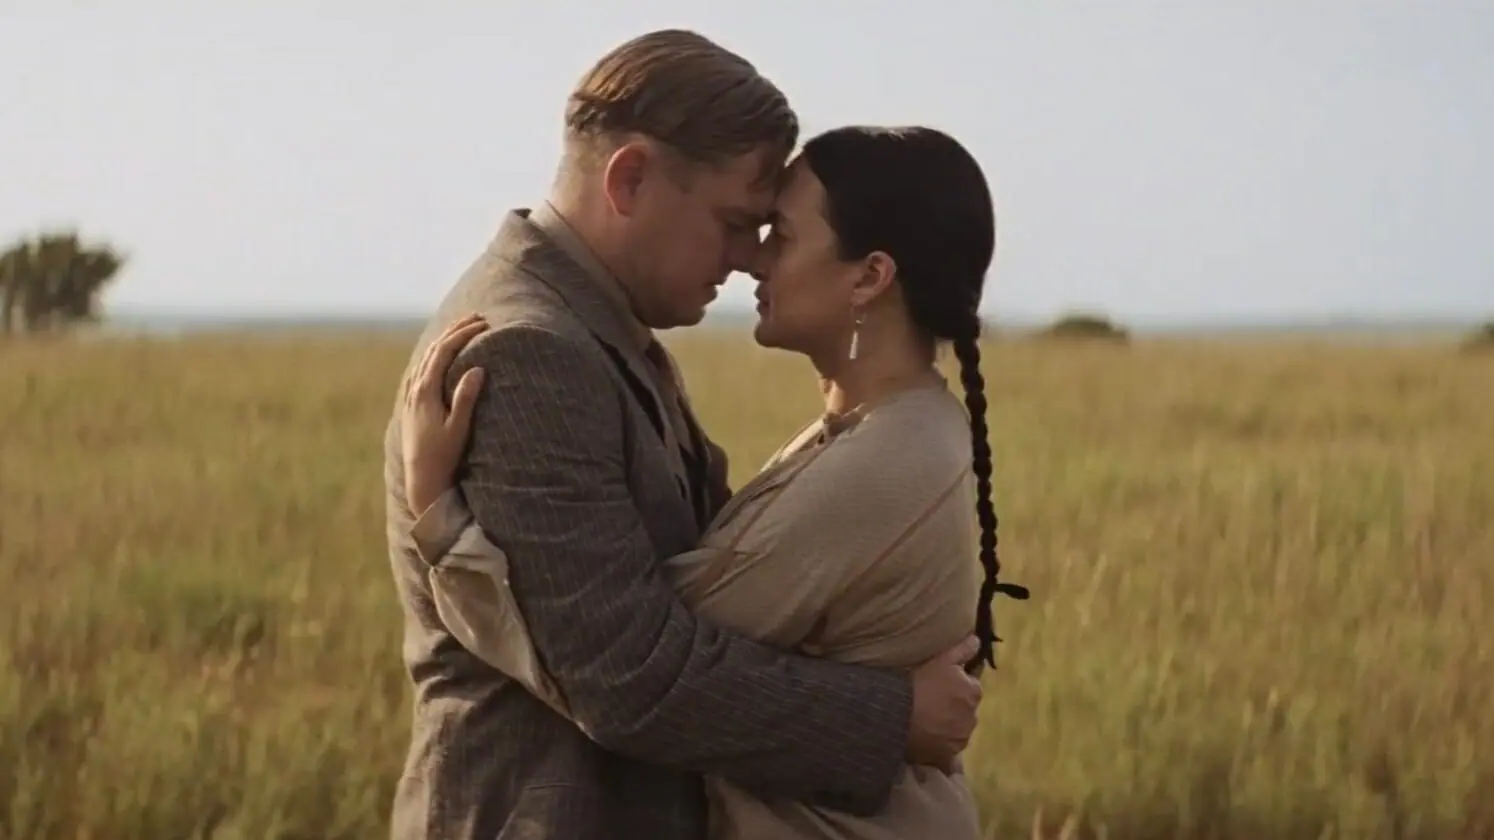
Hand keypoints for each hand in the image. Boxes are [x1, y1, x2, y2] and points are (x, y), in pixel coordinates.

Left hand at [402, 313, 487, 514]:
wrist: (421, 478)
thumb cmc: (443, 456)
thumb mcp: (458, 428)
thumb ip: (466, 398)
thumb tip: (478, 369)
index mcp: (426, 392)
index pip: (444, 353)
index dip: (462, 335)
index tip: (483, 325)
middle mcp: (415, 390)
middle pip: (433, 350)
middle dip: (454, 331)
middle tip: (476, 317)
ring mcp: (411, 396)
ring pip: (425, 358)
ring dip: (444, 340)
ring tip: (461, 329)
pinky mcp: (411, 404)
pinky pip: (421, 369)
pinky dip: (433, 355)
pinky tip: (439, 356)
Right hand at [905, 635, 982, 771]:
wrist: (896, 715)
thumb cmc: (919, 683)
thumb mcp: (942, 658)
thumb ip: (963, 649)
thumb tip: (978, 640)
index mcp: (973, 692)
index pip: (970, 687)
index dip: (955, 686)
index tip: (939, 685)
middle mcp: (973, 716)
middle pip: (965, 710)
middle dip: (954, 707)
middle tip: (931, 703)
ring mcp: (961, 739)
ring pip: (958, 731)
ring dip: (948, 728)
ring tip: (926, 723)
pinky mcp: (947, 756)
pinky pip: (949, 757)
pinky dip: (943, 752)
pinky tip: (929, 746)